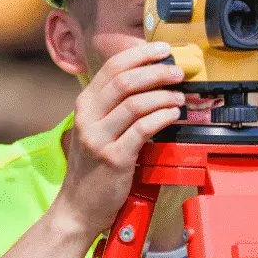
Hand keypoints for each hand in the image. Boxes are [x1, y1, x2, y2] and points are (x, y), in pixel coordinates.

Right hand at [52, 42, 183, 235]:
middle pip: (125, 81)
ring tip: (179, 96)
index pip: (112, 68)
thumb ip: (114, 108)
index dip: (140, 54)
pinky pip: (143, 129)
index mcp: (84, 106)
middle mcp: (88, 118)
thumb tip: (148, 81)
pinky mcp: (114, 159)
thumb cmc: (93, 169)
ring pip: (135, 103)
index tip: (162, 50)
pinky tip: (172, 114)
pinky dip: (162, 117)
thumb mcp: (95, 131)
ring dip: (163, 95)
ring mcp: (99, 139)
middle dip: (156, 71)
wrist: (78, 207)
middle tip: (177, 72)